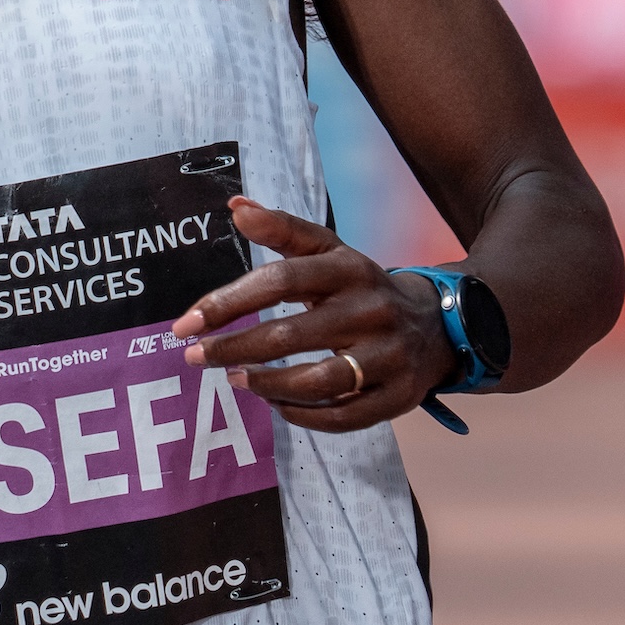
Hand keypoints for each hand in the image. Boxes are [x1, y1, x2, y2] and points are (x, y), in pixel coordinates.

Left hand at [170, 197, 454, 432]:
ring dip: (265, 384)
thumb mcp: (329, 251)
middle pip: (289, 335)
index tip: (187, 323)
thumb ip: (282, 229)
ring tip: (234, 379)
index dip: (229, 302)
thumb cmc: (361, 287)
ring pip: (316, 381)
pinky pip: (342, 416)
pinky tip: (273, 403)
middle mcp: (371, 311)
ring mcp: (388, 357)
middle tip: (195, 357)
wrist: (436, 325)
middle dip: (233, 348)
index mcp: (350, 269)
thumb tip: (236, 207)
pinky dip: (301, 415)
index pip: (280, 281)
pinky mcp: (398, 397)